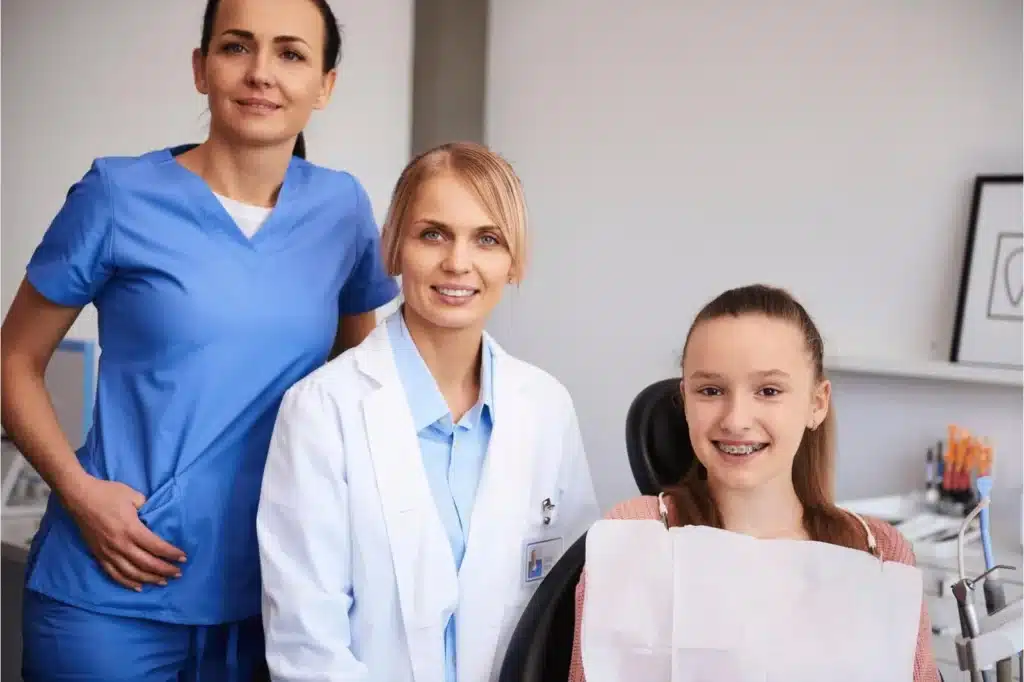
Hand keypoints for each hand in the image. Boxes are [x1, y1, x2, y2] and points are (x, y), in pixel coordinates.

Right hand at [63, 475, 186, 590]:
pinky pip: (114, 574)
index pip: (156, 547)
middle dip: (165, 570)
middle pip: (146, 563)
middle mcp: (120, 545)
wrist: (79, 498)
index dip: (171, 554)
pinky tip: (138, 587)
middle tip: (178, 574)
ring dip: (149, 579)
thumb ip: (146, 508)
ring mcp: (108, 552)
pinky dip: (127, 583)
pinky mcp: (98, 555)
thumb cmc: (108, 493)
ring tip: (163, 582)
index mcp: (131, 529)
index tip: (183, 558)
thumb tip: (152, 516)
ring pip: (131, 573)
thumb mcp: (133, 496)